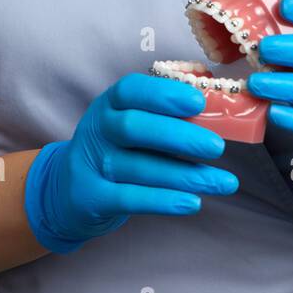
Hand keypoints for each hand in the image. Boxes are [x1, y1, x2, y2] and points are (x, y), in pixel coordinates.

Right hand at [24, 73, 239, 253]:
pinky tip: (193, 202)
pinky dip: (163, 201)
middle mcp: (97, 129)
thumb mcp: (130, 123)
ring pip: (140, 168)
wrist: (69, 190)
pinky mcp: (92, 197)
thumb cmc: (117, 150)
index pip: (131, 90)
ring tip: (224, 183)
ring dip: (185, 175)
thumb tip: (217, 109)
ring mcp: (91, 164)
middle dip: (179, 136)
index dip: (164, 95)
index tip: (198, 103)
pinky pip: (130, 199)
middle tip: (217, 147)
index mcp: (110, 104)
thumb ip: (165, 115)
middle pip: (134, 128)